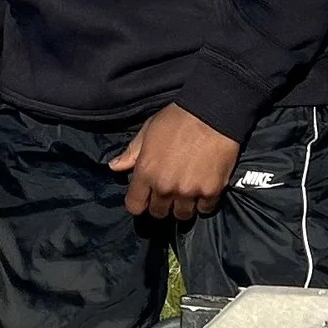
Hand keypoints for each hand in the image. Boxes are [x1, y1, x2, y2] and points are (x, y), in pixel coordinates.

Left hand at [110, 105, 241, 226]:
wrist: (213, 113)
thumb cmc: (178, 119)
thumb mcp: (148, 131)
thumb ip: (131, 153)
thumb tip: (114, 166)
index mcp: (146, 172)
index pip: (134, 206)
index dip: (139, 202)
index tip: (146, 197)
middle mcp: (165, 186)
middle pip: (158, 213)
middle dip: (162, 204)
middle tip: (169, 191)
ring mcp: (189, 191)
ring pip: (182, 215)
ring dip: (183, 206)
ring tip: (187, 192)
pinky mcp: (211, 191)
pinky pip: (205, 209)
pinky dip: (204, 202)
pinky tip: (204, 189)